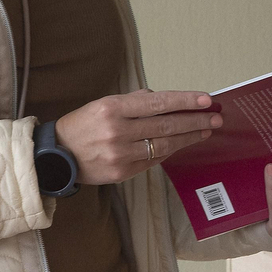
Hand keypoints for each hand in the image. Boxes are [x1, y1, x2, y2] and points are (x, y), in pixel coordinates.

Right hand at [55, 89, 222, 185]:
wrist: (57, 156)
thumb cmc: (82, 125)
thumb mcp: (102, 104)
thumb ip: (134, 101)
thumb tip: (163, 100)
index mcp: (112, 108)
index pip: (158, 103)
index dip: (185, 101)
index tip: (206, 99)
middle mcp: (118, 131)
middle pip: (166, 125)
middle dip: (195, 121)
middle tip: (215, 117)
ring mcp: (121, 154)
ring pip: (164, 145)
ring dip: (189, 138)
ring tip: (206, 131)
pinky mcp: (123, 172)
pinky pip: (153, 160)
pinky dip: (170, 150)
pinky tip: (182, 144)